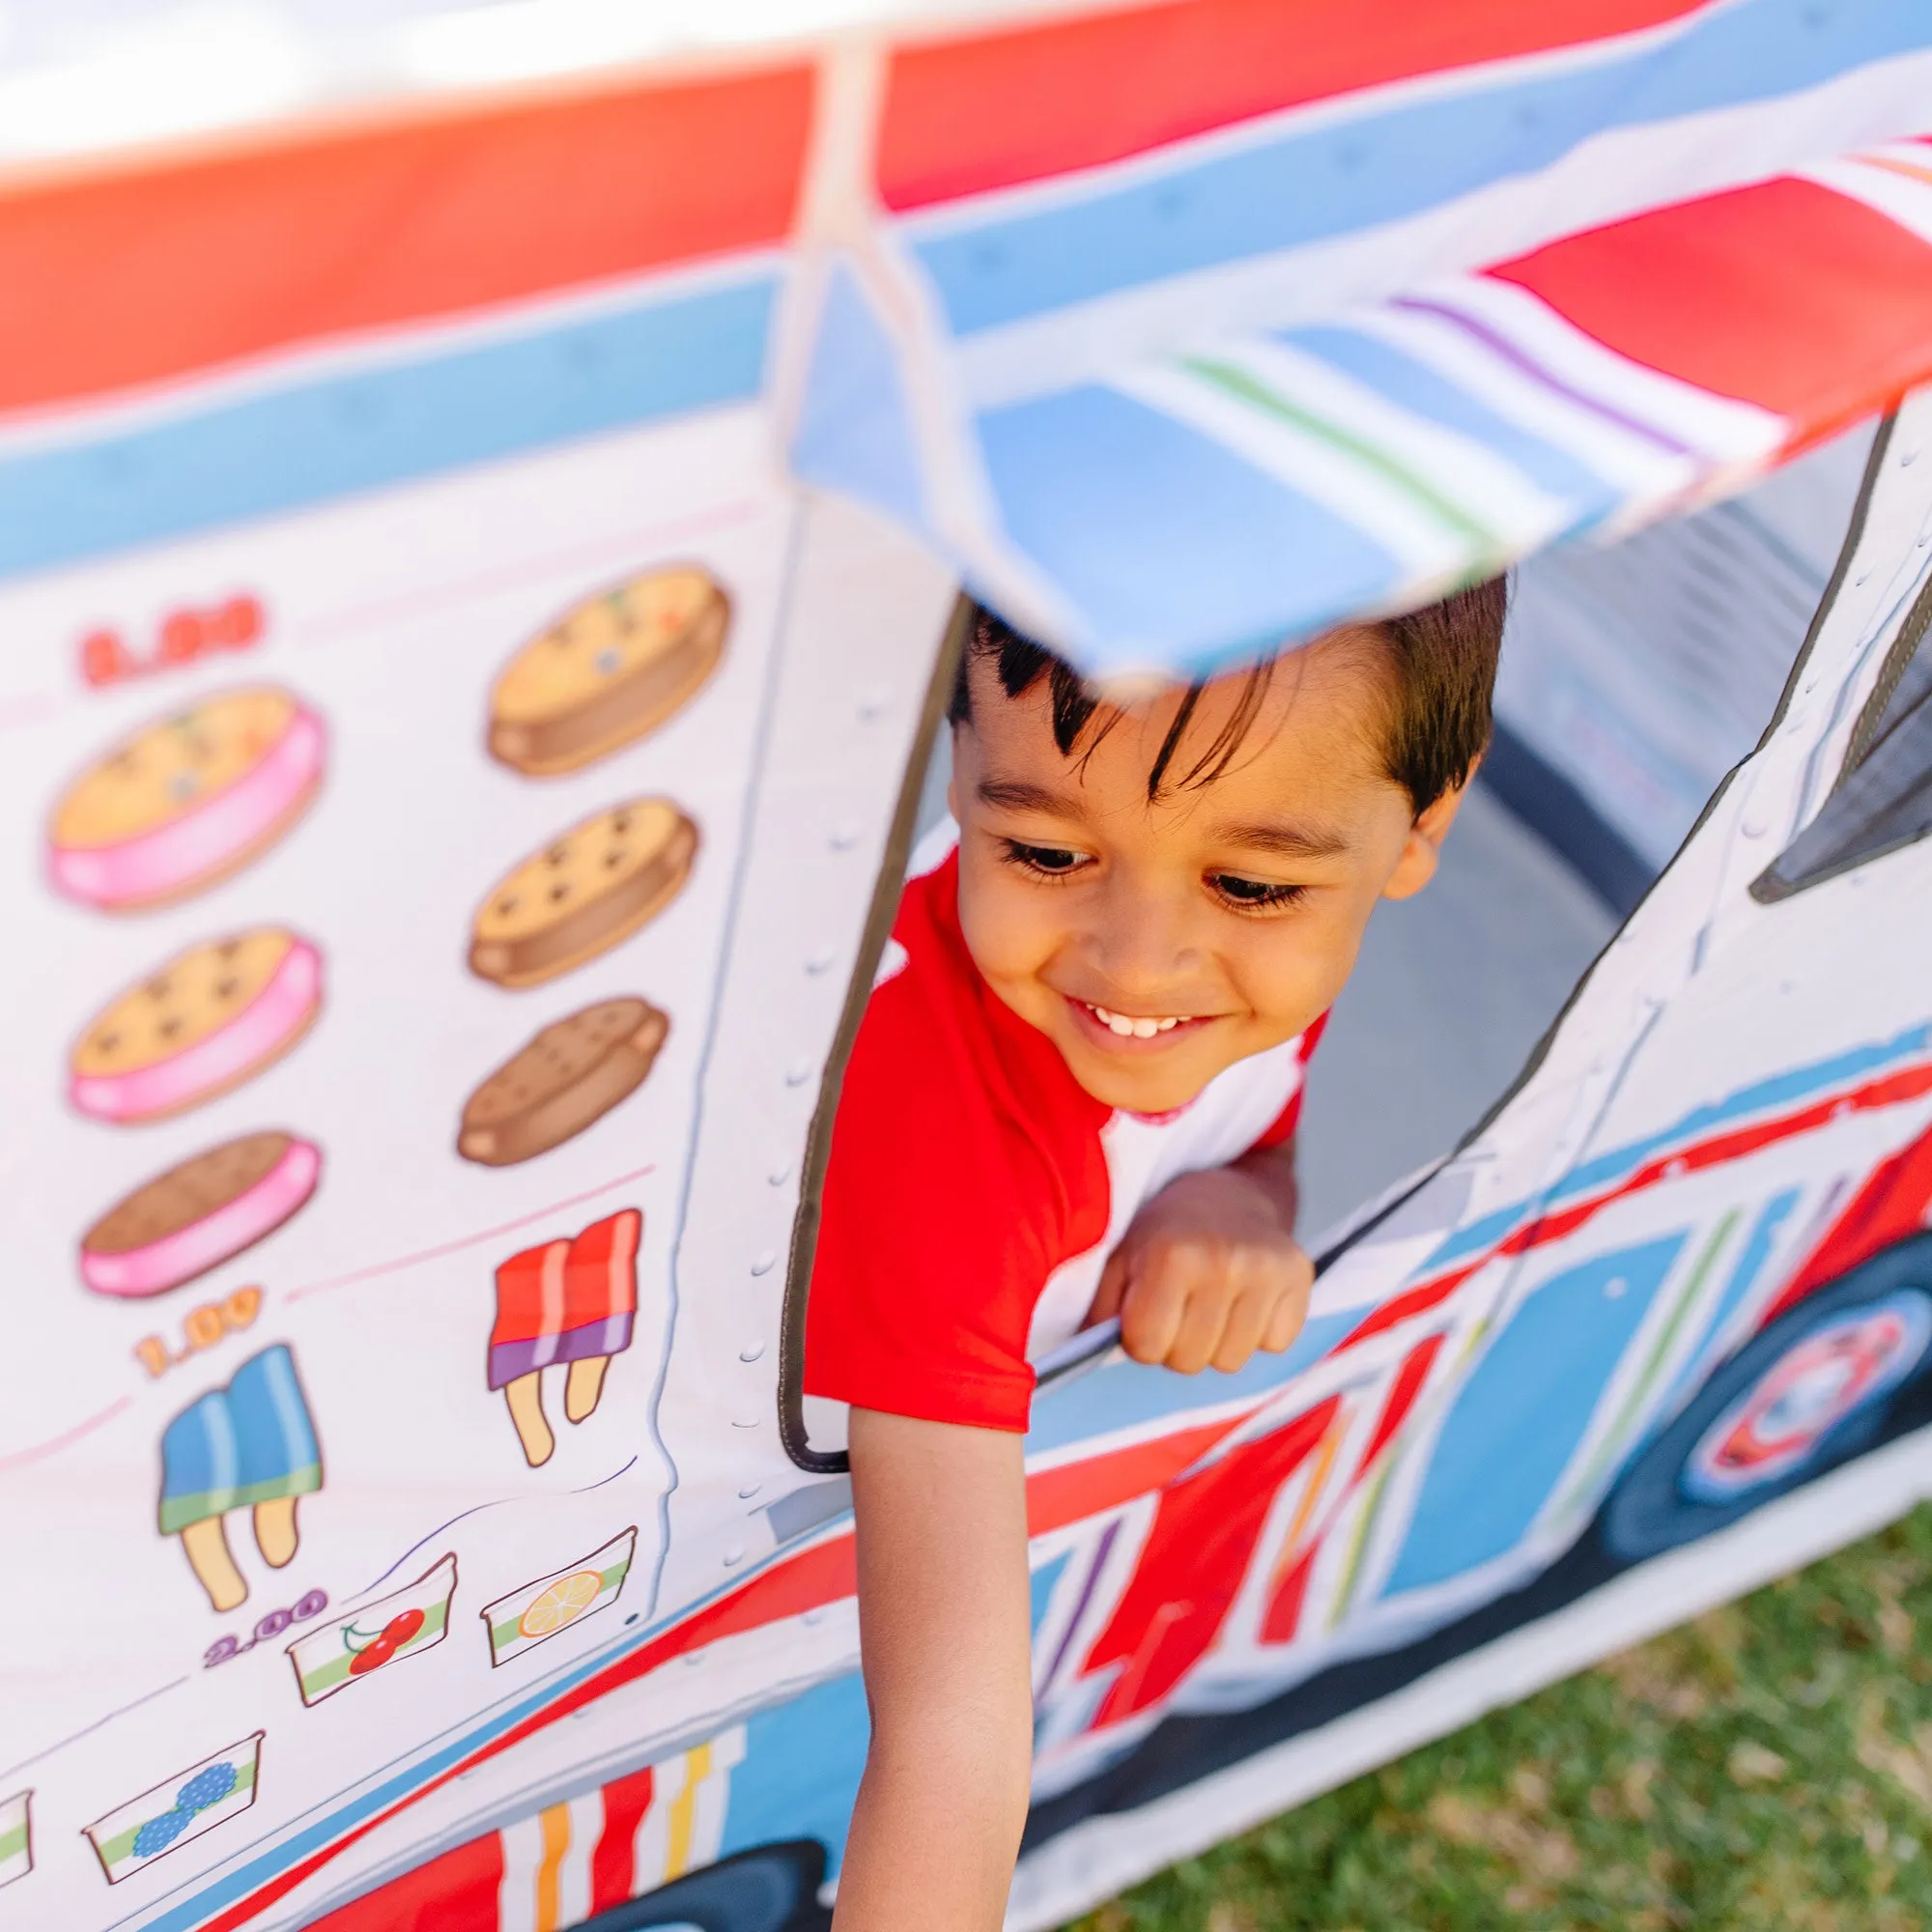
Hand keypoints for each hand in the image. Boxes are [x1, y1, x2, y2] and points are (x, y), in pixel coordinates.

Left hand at [1086, 1156, 1312, 1373]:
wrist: (1227, 1190)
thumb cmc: (1164, 1233)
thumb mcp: (1119, 1259)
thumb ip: (1103, 1308)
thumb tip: (1094, 1354)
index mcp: (1171, 1255)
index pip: (1148, 1347)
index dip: (1141, 1337)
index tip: (1144, 1312)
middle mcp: (1224, 1262)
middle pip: (1190, 1361)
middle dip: (1176, 1343)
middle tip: (1179, 1306)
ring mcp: (1268, 1270)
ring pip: (1232, 1361)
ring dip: (1216, 1342)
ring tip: (1210, 1303)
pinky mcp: (1301, 1276)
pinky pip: (1275, 1344)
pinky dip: (1258, 1332)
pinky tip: (1244, 1300)